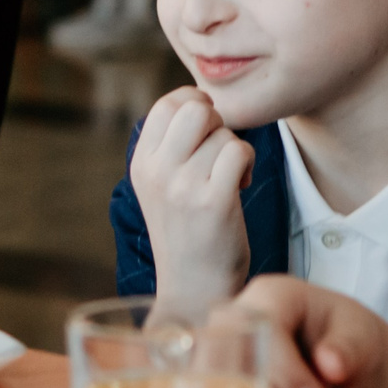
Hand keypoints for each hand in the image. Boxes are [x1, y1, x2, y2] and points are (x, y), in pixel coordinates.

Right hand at [130, 86, 253, 317]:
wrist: (194, 290)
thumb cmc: (188, 231)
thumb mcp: (162, 186)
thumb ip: (172, 145)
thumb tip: (199, 98)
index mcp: (141, 164)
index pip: (168, 103)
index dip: (196, 106)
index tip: (206, 133)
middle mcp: (157, 172)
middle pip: (195, 107)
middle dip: (217, 122)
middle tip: (219, 152)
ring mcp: (183, 187)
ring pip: (223, 132)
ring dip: (234, 151)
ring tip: (227, 179)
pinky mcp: (213, 202)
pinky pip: (239, 151)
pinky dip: (247, 164)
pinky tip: (239, 187)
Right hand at [228, 275, 387, 387]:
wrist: (343, 366)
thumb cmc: (349, 339)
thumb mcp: (362, 336)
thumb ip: (349, 349)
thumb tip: (330, 365)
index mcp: (268, 296)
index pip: (261, 332)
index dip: (287, 371)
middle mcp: (233, 324)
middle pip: (236, 368)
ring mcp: (221, 359)